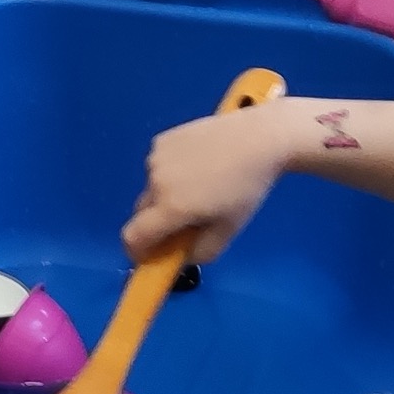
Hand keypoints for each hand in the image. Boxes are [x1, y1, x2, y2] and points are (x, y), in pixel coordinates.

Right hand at [122, 100, 305, 262]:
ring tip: (199, 185)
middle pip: (142, 212)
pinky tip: (197, 163)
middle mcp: (157, 182)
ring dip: (165, 194)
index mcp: (172, 207)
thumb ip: (201, 253)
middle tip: (184, 220)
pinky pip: (158, 165)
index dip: (137, 251)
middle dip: (156, 222)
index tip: (148, 255)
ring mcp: (157, 157)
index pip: (133, 237)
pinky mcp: (163, 139)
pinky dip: (170, 172)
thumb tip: (182, 256)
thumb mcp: (229, 230)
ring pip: (152, 187)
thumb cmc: (248, 187)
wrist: (260, 138)